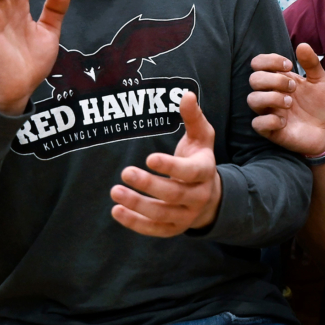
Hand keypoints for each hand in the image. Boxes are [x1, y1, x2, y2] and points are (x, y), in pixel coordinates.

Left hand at [111, 92, 221, 236]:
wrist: (209, 195)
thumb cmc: (198, 158)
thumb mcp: (201, 136)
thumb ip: (193, 116)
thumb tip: (186, 94)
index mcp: (205, 172)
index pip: (190, 172)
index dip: (170, 167)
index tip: (149, 158)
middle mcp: (198, 197)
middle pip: (174, 194)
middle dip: (148, 185)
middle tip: (125, 172)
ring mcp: (186, 216)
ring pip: (162, 215)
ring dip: (137, 205)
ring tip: (114, 191)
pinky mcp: (174, 229)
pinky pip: (154, 230)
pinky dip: (135, 223)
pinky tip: (116, 211)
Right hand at [248, 43, 324, 156]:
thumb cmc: (320, 105)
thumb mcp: (320, 81)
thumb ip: (311, 64)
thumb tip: (302, 45)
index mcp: (278, 79)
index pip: (258, 63)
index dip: (269, 60)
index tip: (289, 65)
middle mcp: (270, 94)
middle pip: (254, 79)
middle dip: (274, 80)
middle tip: (293, 87)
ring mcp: (268, 112)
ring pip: (252, 99)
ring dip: (272, 98)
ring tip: (290, 103)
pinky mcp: (270, 131)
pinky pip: (257, 124)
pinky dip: (270, 120)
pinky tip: (284, 121)